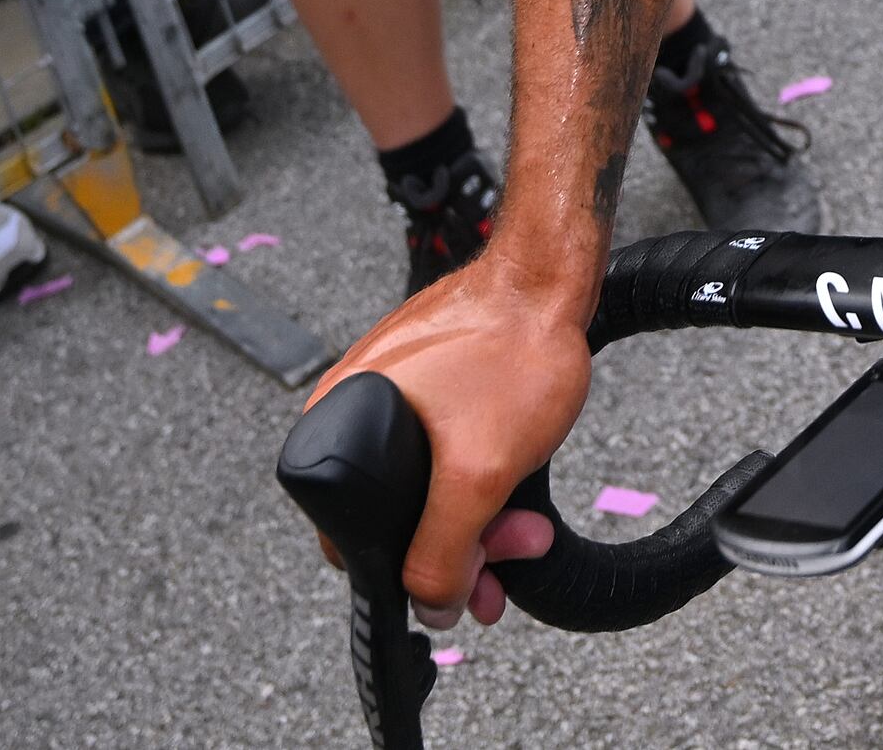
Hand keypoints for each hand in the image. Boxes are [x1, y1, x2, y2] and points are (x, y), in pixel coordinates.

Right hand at [300, 267, 595, 625]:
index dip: (411, 572)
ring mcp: (389, 398)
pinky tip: (518, 492)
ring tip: (529, 528)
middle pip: (395, 522)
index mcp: (334, 426)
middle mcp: (349, 413)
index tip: (468, 579)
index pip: (350, 540)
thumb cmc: (509, 351)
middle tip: (515, 549)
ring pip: (428, 494)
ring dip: (481, 526)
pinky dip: (481, 488)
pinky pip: (444, 460)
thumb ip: (443, 551)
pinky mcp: (428, 387)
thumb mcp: (476, 472)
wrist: (547, 276)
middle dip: (463, 552)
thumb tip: (430, 607)